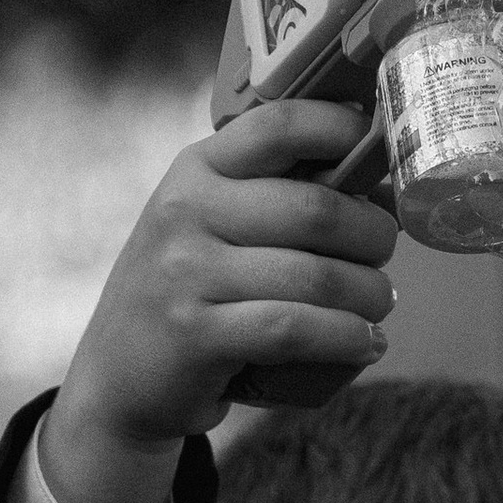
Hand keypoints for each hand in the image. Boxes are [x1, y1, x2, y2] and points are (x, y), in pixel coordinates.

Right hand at [40, 103, 398, 502]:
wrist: (117, 378)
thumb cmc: (189, 292)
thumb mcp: (212, 225)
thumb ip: (278, 196)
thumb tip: (384, 187)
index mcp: (196, 169)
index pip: (279, 125)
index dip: (344, 130)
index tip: (383, 152)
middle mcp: (185, 211)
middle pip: (317, 209)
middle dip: (374, 234)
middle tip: (384, 255)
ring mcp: (185, 274)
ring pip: (316, 276)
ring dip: (370, 295)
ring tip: (379, 304)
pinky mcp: (195, 336)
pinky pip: (296, 329)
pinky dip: (347, 338)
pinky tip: (367, 343)